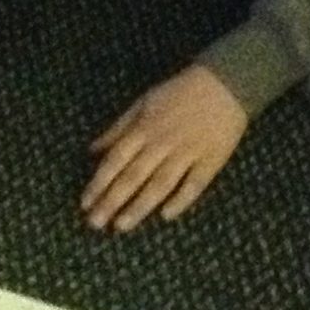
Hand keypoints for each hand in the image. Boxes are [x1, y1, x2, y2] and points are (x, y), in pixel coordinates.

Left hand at [83, 65, 249, 231]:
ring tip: (121, 226)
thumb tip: (92, 150)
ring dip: (139, 206)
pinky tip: (166, 216)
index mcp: (144, 128)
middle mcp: (162, 143)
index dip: (98, 183)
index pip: (115, 160)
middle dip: (112, 201)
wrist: (224, 83)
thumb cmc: (179, 93)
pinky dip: (181, 200)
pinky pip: (194, 185)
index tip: (85, 203)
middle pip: (133, 176)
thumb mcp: (143, 103)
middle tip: (95, 223)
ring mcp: (187, 153)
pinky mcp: (211, 160)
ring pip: (159, 184)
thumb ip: (118, 128)